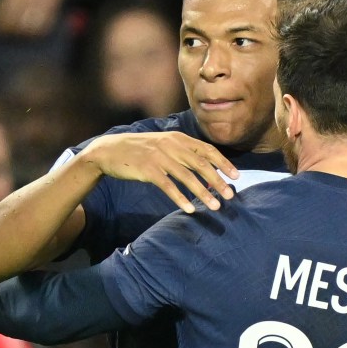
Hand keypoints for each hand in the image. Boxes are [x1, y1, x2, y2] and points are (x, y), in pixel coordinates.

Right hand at [83, 131, 238, 212]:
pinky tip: (190, 209)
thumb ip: (185, 153)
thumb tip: (209, 170)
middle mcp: (171, 146)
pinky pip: (168, 186)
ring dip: (203, 193)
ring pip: (187, 177)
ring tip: (216, 206)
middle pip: (201, 164)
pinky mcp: (148, 170)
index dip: (223, 163)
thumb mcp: (165, 144)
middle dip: (218, 181)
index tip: (236, 177)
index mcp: (178, 138)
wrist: (110, 150)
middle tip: (230, 195)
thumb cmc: (142, 150)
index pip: (207, 150)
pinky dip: (180, 198)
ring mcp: (159, 157)